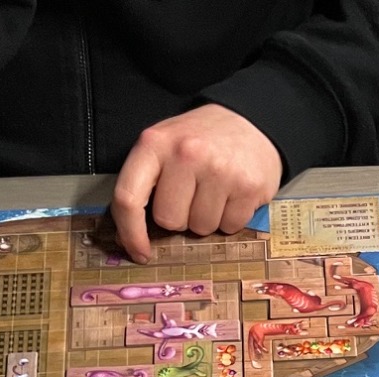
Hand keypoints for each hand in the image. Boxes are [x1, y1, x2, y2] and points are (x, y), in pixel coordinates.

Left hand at [111, 104, 281, 263]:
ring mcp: (221, 171)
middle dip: (180, 217)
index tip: (139, 253)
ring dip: (206, 218)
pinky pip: (230, 227)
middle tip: (191, 194)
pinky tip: (232, 195)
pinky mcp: (249, 187)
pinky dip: (230, 218)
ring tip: (215, 192)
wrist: (249, 121)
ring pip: (201, 228)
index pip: (129, 198)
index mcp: (154, 143)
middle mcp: (187, 154)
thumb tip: (129, 235)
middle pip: (170, 221)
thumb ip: (144, 181)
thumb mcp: (163, 145)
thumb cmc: (199, 140)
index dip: (130, 233)